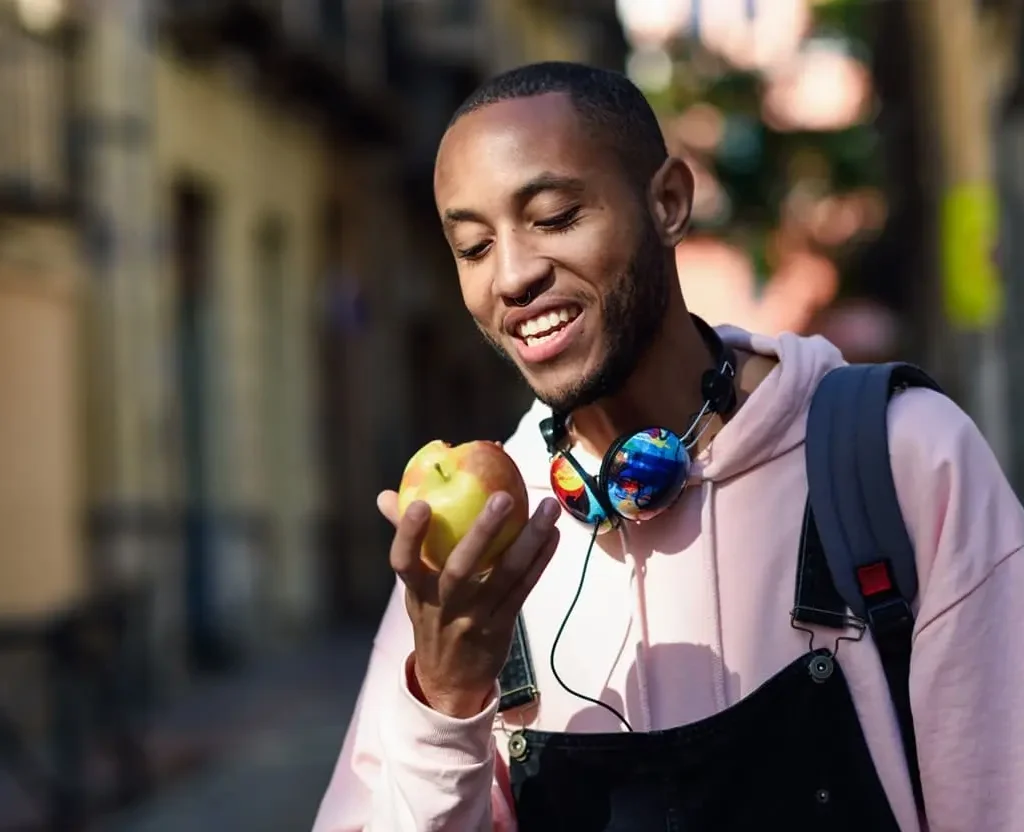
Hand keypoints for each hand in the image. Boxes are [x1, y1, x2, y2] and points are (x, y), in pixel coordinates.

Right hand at [378, 489, 560, 717]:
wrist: (449, 682)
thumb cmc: (432, 619)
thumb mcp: (414, 587)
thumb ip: (407, 539)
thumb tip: (386, 496)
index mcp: (418, 591)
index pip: (404, 563)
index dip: (409, 535)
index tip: (420, 504)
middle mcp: (444, 605)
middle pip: (461, 568)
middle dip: (482, 532)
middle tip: (504, 497)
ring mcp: (475, 617)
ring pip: (505, 575)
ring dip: (530, 539)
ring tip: (548, 508)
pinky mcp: (502, 625)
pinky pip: (523, 589)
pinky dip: (540, 561)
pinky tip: (554, 535)